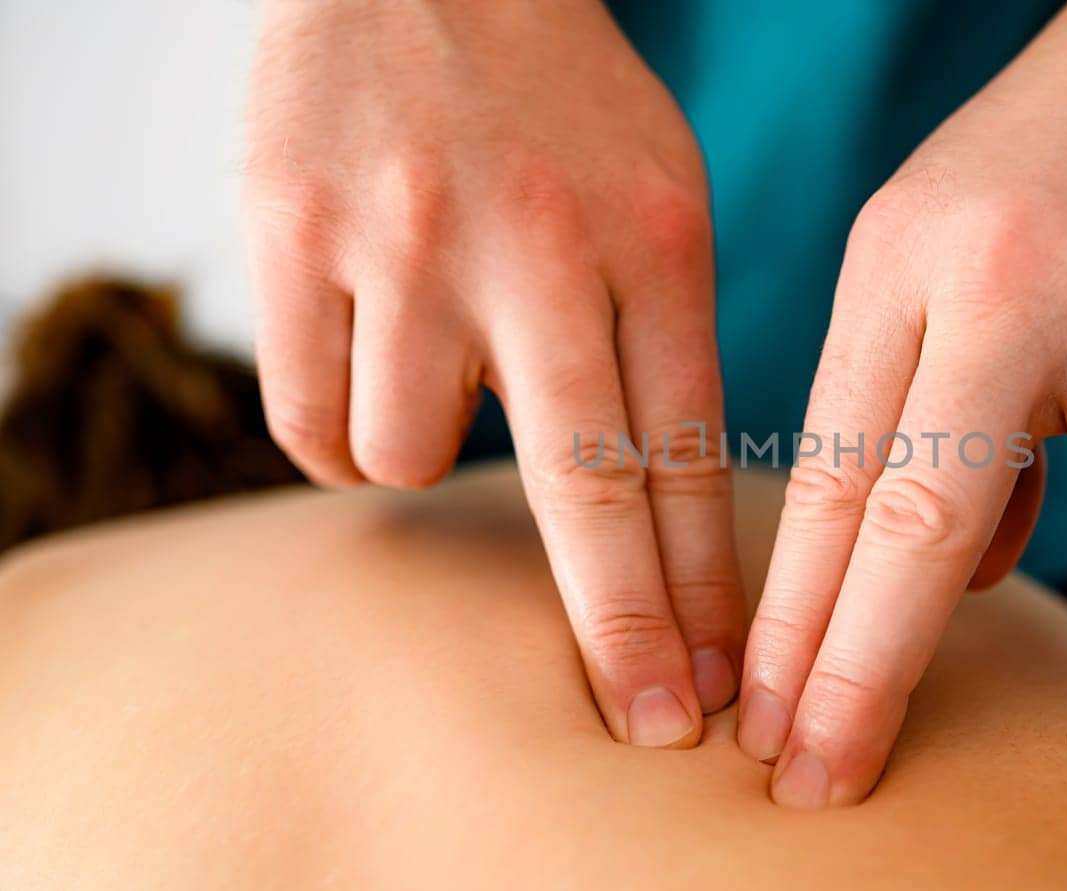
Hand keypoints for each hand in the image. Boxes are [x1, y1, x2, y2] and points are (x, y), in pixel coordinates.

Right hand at [242, 0, 740, 746]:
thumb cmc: (556, 105)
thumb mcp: (660, 193)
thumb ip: (668, 335)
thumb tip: (659, 509)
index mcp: (653, 235)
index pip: (689, 446)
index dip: (706, 580)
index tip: (719, 676)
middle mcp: (539, 248)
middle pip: (591, 489)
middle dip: (627, 626)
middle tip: (656, 720)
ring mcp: (410, 243)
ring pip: (415, 459)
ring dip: (425, 459)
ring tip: (436, 380)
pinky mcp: (293, 235)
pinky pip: (311, 420)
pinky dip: (340, 432)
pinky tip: (366, 374)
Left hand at [739, 0, 1066, 804]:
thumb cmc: (1060, 163)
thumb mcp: (932, 248)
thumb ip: (912, 410)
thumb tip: (957, 583)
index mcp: (912, 264)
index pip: (837, 477)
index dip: (798, 620)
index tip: (768, 724)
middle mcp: (1019, 285)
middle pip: (922, 527)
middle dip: (861, 674)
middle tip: (817, 770)